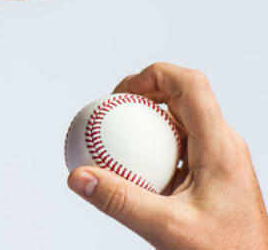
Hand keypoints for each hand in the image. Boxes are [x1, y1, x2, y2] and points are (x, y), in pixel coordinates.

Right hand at [67, 62, 267, 248]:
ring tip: (113, 136)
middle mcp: (224, 146)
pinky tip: (130, 168)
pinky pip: (179, 145)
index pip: (190, 85)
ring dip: (145, 121)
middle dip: (142, 95)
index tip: (119, 94)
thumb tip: (79, 176)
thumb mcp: (166, 229)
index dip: (152, 76)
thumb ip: (119, 201)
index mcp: (220, 147)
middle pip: (182, 96)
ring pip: (180, 120)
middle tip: (108, 112)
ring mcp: (220, 159)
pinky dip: (152, 146)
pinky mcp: (212, 174)